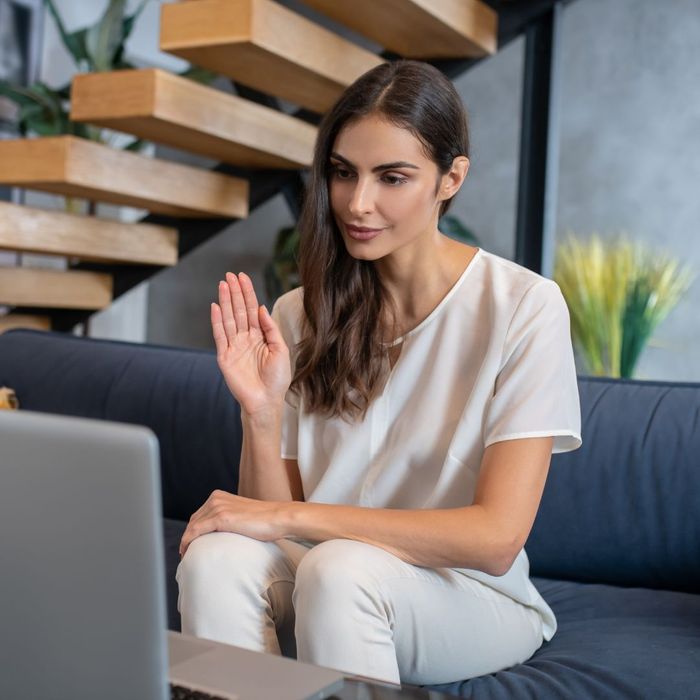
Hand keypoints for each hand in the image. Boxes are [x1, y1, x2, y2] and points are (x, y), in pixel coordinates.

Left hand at [179, 490, 288, 556]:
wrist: (278, 518)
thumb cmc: (265, 520)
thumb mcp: (241, 515)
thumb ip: (229, 518)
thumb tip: (222, 534)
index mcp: (219, 496)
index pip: (198, 515)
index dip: (191, 531)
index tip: (190, 544)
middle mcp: (216, 499)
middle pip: (193, 521)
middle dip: (187, 537)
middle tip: (186, 553)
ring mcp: (218, 507)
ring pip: (192, 527)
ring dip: (185, 542)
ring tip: (185, 556)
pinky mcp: (221, 518)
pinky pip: (196, 531)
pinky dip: (187, 542)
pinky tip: (187, 552)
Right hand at [212, 272, 290, 414]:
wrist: (266, 400)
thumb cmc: (277, 379)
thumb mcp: (281, 350)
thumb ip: (271, 328)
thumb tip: (261, 308)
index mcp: (260, 336)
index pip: (252, 310)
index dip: (248, 293)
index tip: (243, 277)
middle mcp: (246, 338)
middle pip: (239, 310)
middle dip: (235, 292)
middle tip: (230, 275)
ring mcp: (234, 346)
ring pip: (229, 319)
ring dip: (226, 301)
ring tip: (223, 284)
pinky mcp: (225, 356)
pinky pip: (220, 335)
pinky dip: (217, 321)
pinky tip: (216, 306)